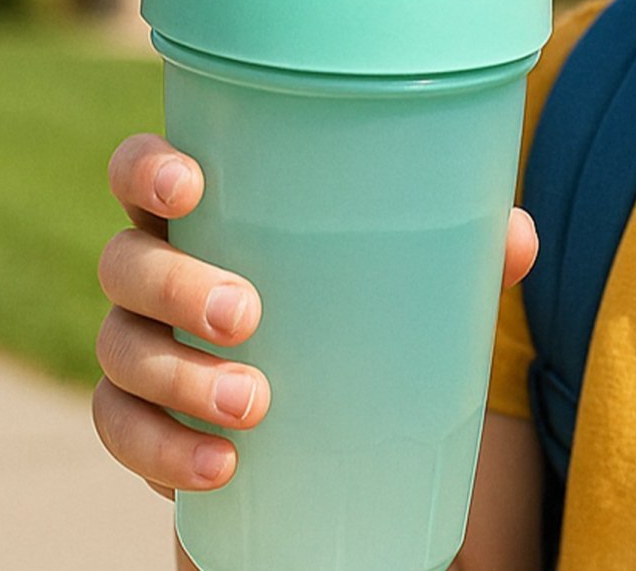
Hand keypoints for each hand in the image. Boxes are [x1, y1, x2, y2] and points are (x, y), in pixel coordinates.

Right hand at [91, 132, 539, 498]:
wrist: (326, 412)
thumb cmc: (354, 300)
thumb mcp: (405, 271)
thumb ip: (459, 246)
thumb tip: (516, 239)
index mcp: (207, 212)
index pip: (141, 171)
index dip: (147, 170)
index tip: (191, 186)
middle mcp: (155, 271)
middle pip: (125, 263)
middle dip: (176, 284)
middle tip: (249, 314)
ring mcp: (139, 346)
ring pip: (119, 351)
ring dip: (178, 376)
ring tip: (253, 405)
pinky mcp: (140, 421)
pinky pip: (123, 433)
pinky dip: (163, 451)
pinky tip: (220, 465)